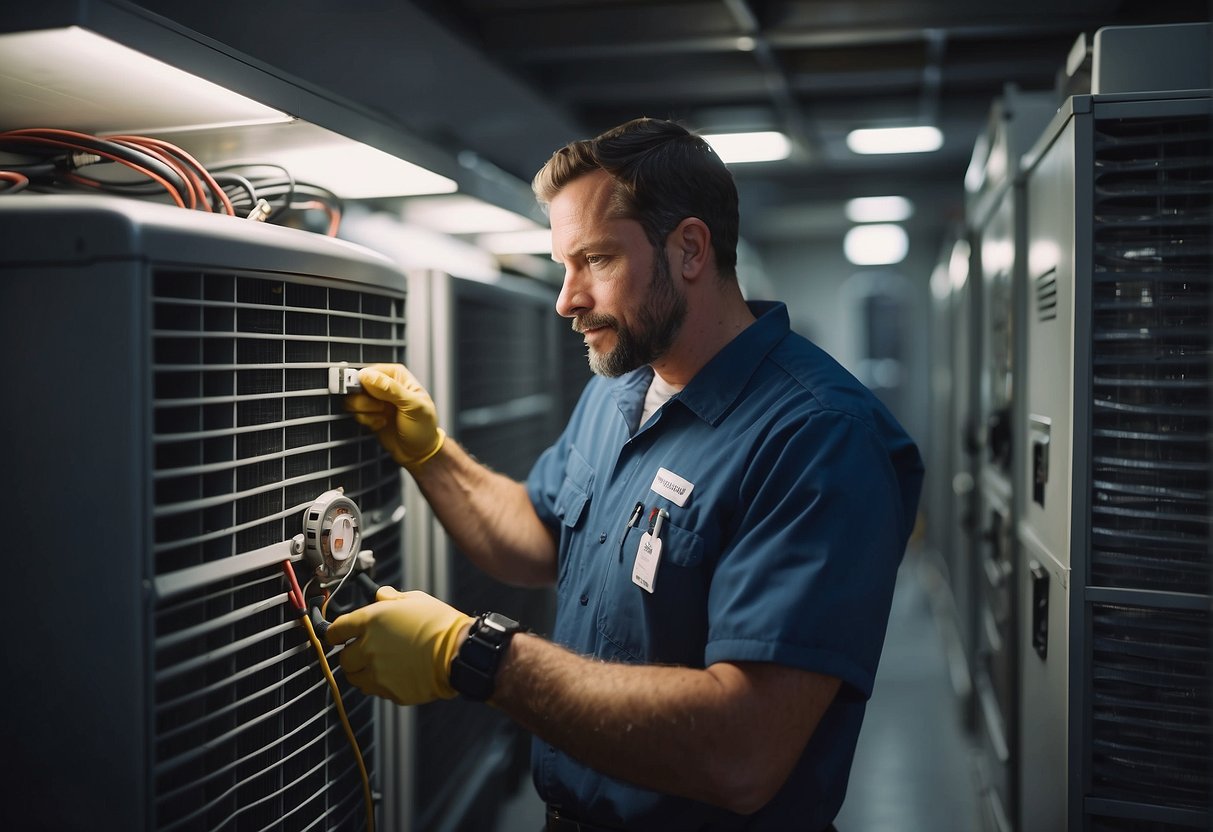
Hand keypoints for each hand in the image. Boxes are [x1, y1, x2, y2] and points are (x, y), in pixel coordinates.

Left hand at [326, 587, 473, 705]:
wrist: (458, 652)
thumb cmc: (439, 624)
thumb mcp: (416, 599)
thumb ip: (391, 598)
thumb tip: (380, 595)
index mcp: (371, 621)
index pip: (335, 630)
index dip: (335, 633)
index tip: (337, 636)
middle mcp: (368, 648)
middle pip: (343, 658)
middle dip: (352, 654)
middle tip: (366, 650)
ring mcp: (378, 673)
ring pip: (355, 678)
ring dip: (363, 672)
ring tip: (380, 665)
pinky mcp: (389, 692)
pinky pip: (376, 690)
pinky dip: (381, 684)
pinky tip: (396, 674)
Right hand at [344, 364, 445, 469]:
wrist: (419, 452)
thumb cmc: (423, 427)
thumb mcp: (412, 406)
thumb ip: (391, 389)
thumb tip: (368, 376)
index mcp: (397, 376)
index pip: (371, 371)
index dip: (367, 382)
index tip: (371, 394)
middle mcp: (385, 385)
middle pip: (357, 384)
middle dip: (367, 400)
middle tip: (382, 408)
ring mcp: (376, 400)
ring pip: (353, 399)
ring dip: (366, 412)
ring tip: (383, 416)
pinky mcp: (369, 414)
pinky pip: (356, 413)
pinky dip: (367, 421)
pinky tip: (382, 423)